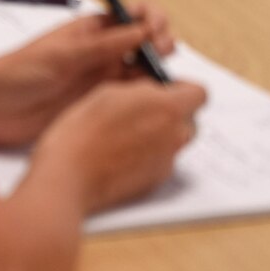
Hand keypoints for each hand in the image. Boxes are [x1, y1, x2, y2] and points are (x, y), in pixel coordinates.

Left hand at [0, 6, 177, 149]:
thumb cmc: (15, 72)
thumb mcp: (62, 55)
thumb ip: (103, 44)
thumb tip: (142, 28)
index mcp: (91, 29)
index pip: (132, 14)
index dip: (150, 17)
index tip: (157, 28)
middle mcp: (100, 52)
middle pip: (144, 41)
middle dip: (160, 42)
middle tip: (159, 53)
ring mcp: (100, 78)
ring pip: (142, 70)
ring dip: (156, 71)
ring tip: (157, 80)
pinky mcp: (98, 104)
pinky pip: (131, 96)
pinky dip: (145, 96)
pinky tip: (148, 100)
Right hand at [35, 77, 207, 212]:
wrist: (70, 173)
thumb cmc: (84, 130)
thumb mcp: (111, 91)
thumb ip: (143, 89)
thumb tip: (154, 89)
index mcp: (167, 107)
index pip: (199, 93)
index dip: (183, 90)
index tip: (167, 89)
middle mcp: (175, 135)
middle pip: (190, 120)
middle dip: (172, 114)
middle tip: (143, 111)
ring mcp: (167, 161)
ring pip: (176, 141)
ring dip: (162, 135)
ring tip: (128, 134)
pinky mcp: (155, 181)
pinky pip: (162, 162)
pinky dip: (150, 157)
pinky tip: (122, 154)